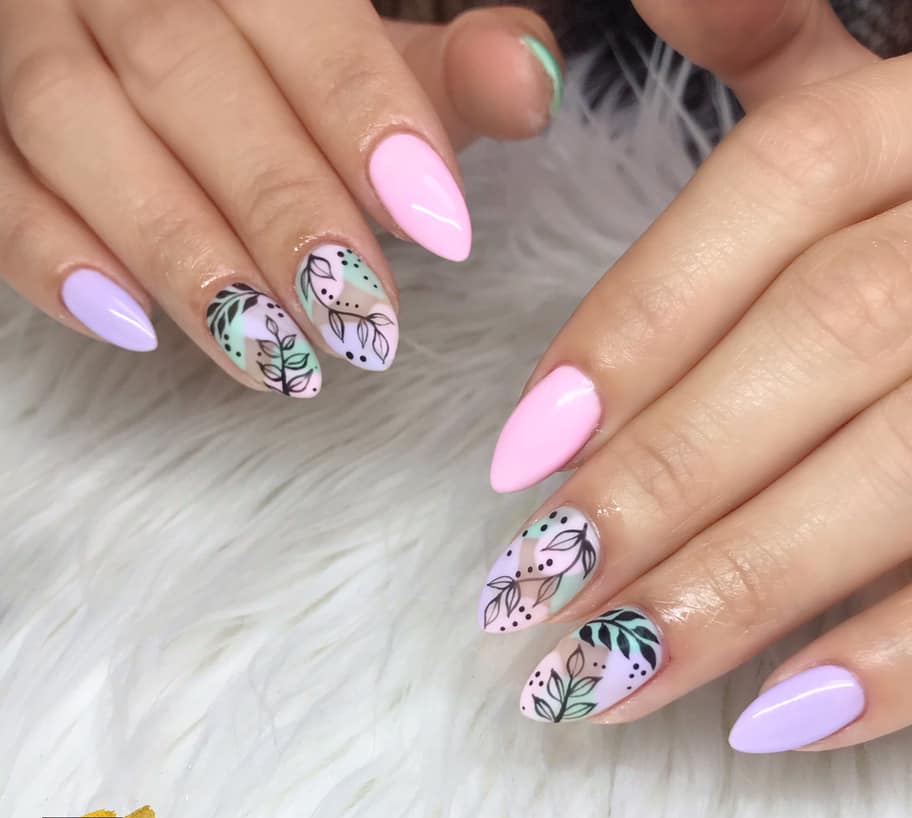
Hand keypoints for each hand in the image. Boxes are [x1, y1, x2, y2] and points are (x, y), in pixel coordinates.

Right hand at [0, 1, 561, 392]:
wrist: (155, 25)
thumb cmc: (285, 48)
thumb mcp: (377, 45)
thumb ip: (448, 67)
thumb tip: (529, 84)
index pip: (305, 19)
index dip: (369, 122)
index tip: (442, 233)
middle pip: (183, 73)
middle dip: (279, 209)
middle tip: (357, 328)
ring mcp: (26, 33)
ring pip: (72, 126)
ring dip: (176, 254)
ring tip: (272, 358)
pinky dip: (47, 255)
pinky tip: (131, 326)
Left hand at [478, 0, 911, 750]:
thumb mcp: (891, 95)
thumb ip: (780, 49)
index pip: (781, 193)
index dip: (636, 326)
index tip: (518, 457)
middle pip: (834, 333)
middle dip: (670, 474)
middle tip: (537, 593)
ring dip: (750, 582)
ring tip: (614, 676)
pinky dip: (906, 657)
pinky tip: (774, 720)